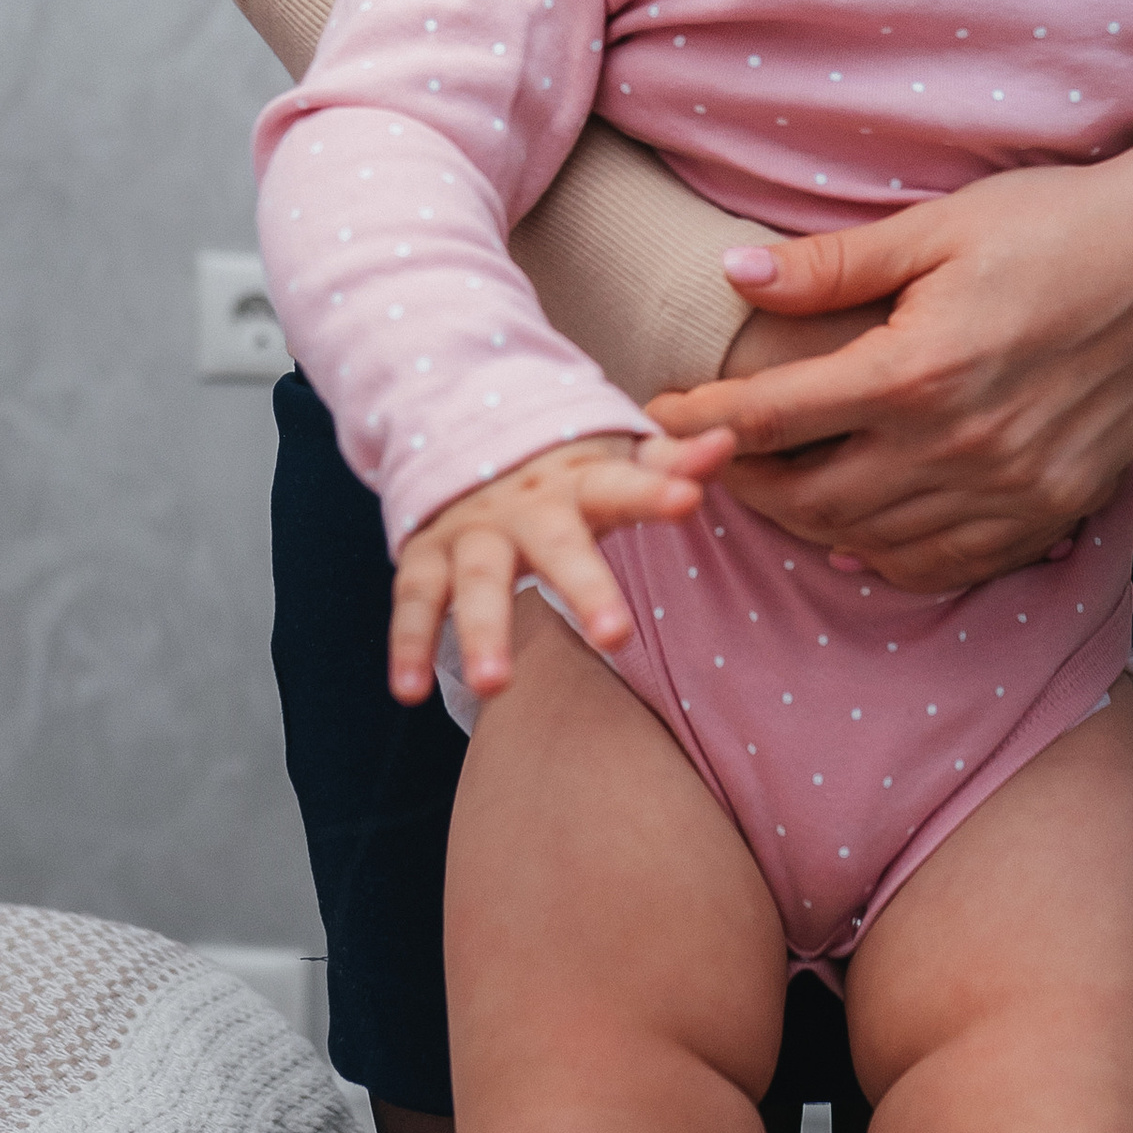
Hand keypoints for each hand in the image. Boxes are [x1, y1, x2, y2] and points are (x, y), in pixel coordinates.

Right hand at [388, 430, 733, 708]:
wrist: (464, 442)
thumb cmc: (564, 475)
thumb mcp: (614, 463)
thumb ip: (669, 464)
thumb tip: (726, 440)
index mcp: (578, 481)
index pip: (623, 484)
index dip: (656, 490)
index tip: (690, 499)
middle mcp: (523, 507)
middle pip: (555, 545)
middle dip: (583, 588)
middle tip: (616, 638)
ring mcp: (470, 533)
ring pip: (475, 582)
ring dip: (481, 631)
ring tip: (493, 688)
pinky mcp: (424, 558)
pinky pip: (413, 603)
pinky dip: (406, 646)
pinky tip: (406, 692)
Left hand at [644, 51, 1132, 592]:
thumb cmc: (1058, 222)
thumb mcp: (938, 226)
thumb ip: (831, 266)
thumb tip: (732, 273)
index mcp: (919, 369)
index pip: (772, 418)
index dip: (699, 423)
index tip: (655, 417)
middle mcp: (961, 445)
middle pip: (810, 496)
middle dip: (741, 484)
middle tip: (704, 460)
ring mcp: (1011, 489)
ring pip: (871, 539)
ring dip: (807, 522)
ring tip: (772, 488)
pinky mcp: (1052, 508)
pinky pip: (946, 562)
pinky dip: (888, 554)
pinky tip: (860, 530)